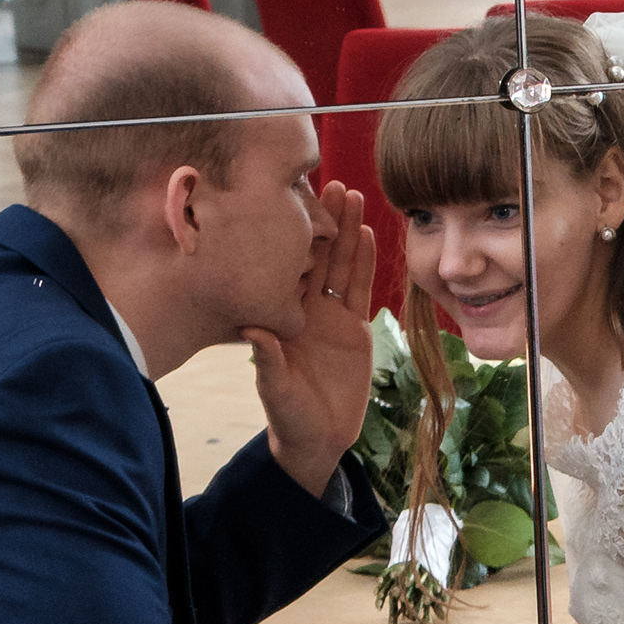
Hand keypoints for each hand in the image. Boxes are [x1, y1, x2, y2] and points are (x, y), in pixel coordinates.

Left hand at [249, 183, 375, 493]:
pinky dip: (364, 263)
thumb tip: (255, 329)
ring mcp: (331, 317)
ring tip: (352, 197)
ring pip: (341, 266)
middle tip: (330, 185)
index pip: (289, 268)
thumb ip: (269, 361)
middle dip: (325, 221)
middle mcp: (306, 309)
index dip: (295, 236)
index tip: (296, 203)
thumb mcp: (276, 391)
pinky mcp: (355, 329)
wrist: (317, 438)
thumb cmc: (288, 416)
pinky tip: (368, 234)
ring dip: (347, 232)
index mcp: (283, 317)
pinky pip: (359, 290)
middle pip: (318, 256)